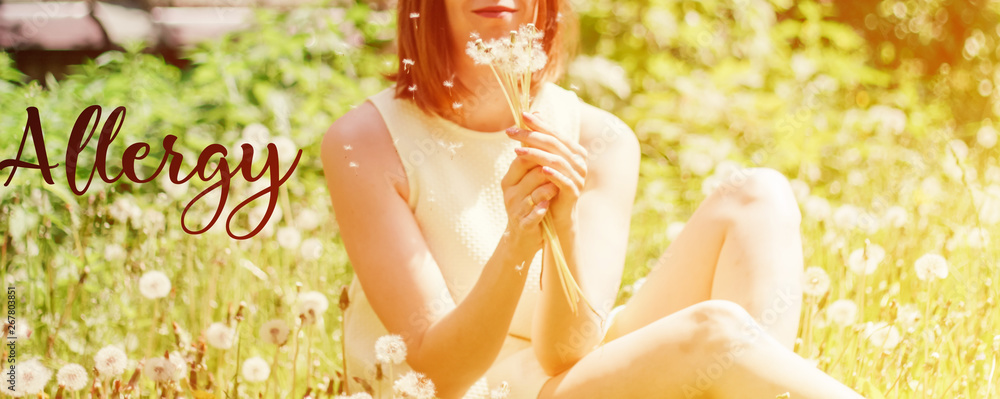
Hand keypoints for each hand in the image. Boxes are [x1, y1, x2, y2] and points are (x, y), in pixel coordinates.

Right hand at [500, 154, 559, 261]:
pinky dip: (541, 209)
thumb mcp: (526, 184)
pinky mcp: (523, 224)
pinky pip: (534, 214)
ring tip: (557, 188)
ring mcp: (516, 210)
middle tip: (563, 168)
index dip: (540, 154)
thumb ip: (532, 166)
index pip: (522, 159)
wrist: (522, 236)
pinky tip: (547, 205)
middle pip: (532, 174)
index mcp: (509, 181)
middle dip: (549, 171)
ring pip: (535, 193)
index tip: (557, 152)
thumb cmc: (528, 204)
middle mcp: (510, 193)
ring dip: (549, 189)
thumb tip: (544, 138)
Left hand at [506, 111, 588, 229]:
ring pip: (557, 160)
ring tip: (517, 150)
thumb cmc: (548, 185)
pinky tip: (540, 169)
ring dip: (536, 154)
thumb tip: (532, 113)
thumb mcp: (542, 161)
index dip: (539, 124)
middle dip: (531, 136)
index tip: (521, 115)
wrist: (557, 216)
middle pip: (554, 144)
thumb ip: (539, 141)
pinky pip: (563, 180)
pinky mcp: (574, 192)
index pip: (555, 133)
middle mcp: (579, 161)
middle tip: (511, 132)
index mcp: (574, 151)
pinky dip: (552, 174)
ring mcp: (578, 177)